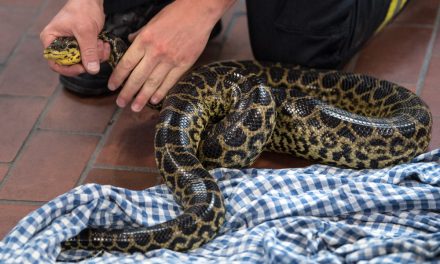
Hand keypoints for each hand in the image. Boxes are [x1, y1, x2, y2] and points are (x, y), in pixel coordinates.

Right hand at [40, 0, 109, 75]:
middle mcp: (59, 45)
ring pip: (85, 62)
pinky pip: (91, 56)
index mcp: (51, 40)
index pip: (55, 63)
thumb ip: (89, 51)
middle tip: (98, 49)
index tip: (83, 68)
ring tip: (102, 43)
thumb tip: (92, 70)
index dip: (69, 69)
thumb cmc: (82, 9)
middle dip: (88, 60)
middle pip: (72, 64)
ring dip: (97, 56)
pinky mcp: (83, 45)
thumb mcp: (86, 31)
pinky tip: (104, 43)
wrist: (91, 0)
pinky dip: (100, 53)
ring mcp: (72, 46)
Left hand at [108, 0, 234, 111]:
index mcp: (145, 40)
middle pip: (137, 77)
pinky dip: (161, 92)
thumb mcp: (152, 21)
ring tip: (135, 107)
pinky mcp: (184, 64)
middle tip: (120, 103)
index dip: (118, 77)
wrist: (199, 12)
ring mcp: (170, 60)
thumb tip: (129, 42)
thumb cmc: (175, 13)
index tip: (112, 86)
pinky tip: (154, 100)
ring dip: (142, 97)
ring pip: (152, 83)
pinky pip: (170, 82)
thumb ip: (140, 34)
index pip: (126, 63)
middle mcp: (155, 52)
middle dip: (127, 92)